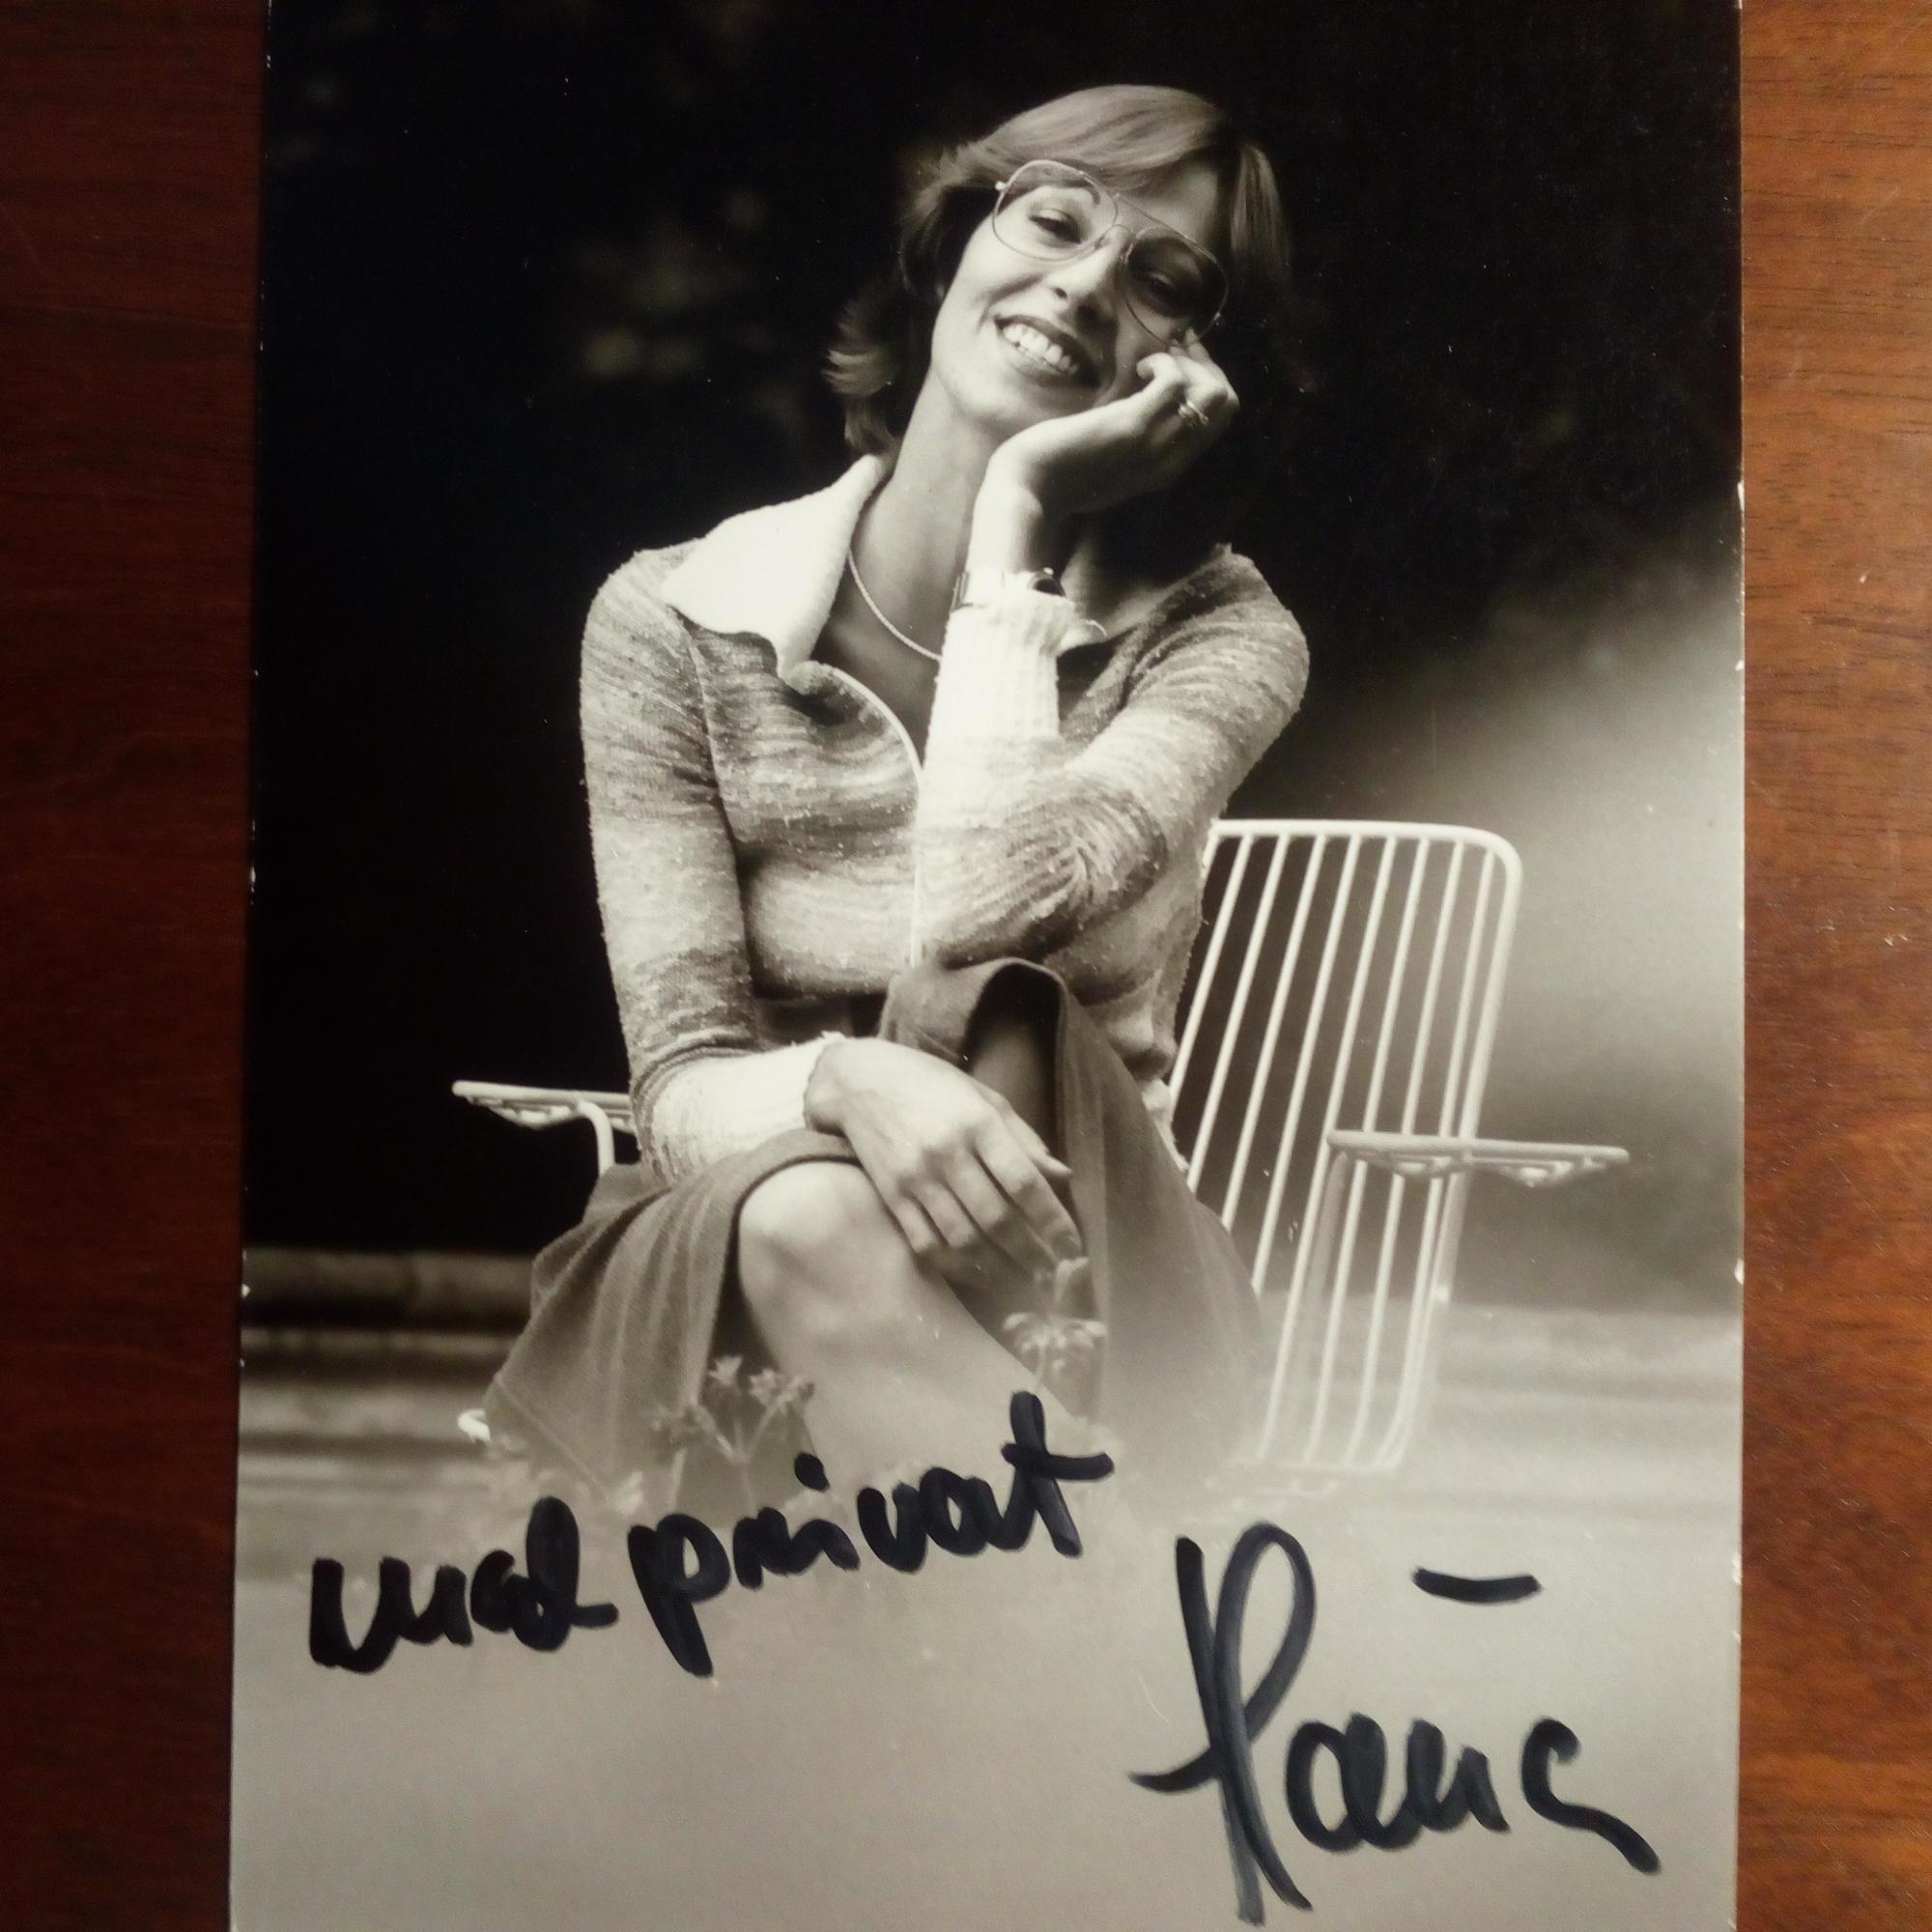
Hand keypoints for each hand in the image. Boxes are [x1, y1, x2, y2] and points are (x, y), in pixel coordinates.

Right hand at [805, 1036, 1082, 1296]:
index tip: (1074, 1248)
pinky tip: (980, 1275)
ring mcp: (916, 1178)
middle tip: (1054, 1276)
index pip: (1024, 1183)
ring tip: (1024, 1282)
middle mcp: (947, 1154)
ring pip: (963, 1239)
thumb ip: (1024, 1139)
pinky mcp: (892, 1197)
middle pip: (996, 1218)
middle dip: (1032, 1254)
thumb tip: (1064, 1177)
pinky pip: (927, 1243)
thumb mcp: (985, 1098)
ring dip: (999, 1268)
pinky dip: (957, 1266)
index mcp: (978, 1124)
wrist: (861, 1082)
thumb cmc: (933, 1084)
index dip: (1053, 1221)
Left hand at [976, 341, 1239, 542]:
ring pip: (1214, 395)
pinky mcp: (1132, 426)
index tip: (1178, 362)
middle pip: (1226, 405)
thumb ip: (1134, 440)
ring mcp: (1155, 443)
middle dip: (1206, 367)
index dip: (1206, 382)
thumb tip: (1141, 397)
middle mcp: (1171, 459)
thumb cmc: (1058, 473)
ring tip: (1154, 362)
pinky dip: (1163, 363)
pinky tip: (1137, 367)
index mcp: (1167, 468)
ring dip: (1190, 364)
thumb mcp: (1108, 461)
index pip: (1218, 421)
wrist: (1029, 491)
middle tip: (1172, 353)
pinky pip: (1175, 383)